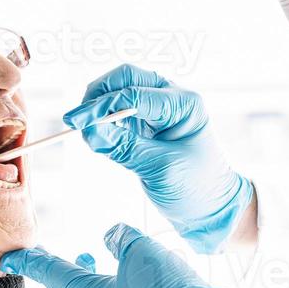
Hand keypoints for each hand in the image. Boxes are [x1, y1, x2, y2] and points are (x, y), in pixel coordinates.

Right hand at [64, 65, 253, 252]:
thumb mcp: (160, 169)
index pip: (134, 95)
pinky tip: (98, 134)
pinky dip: (105, 118)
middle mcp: (173, 99)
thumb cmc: (197, 189)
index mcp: (184, 105)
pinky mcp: (149, 123)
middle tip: (76, 120)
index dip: (101, 107)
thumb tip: (89, 130)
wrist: (212, 208)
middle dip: (98, 95)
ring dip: (100, 105)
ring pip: (121, 90)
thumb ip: (124, 148)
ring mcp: (161, 109)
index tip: (76, 123)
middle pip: (126, 79)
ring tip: (86, 130)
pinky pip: (121, 110)